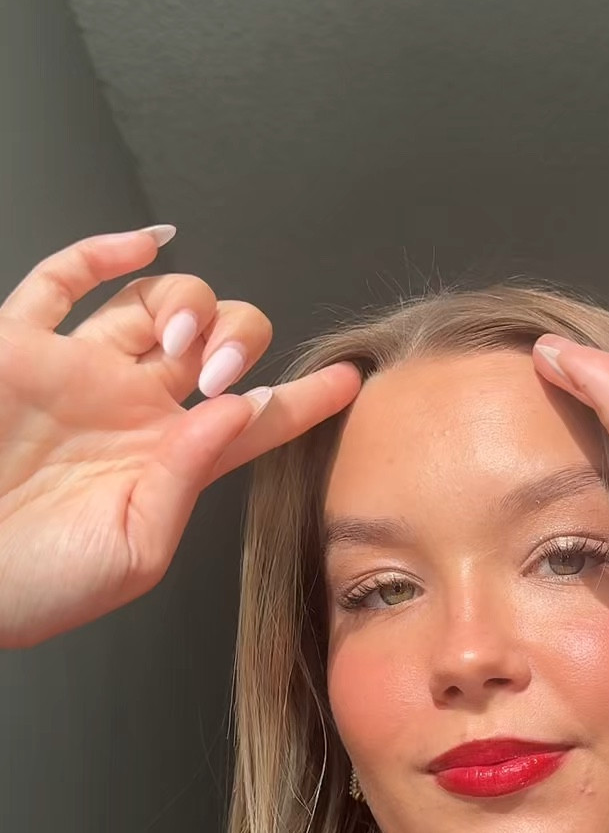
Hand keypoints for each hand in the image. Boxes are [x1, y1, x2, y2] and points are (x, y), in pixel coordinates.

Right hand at [0, 228, 359, 647]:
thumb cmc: (34, 587)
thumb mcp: (134, 552)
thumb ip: (189, 477)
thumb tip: (236, 411)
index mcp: (166, 463)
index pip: (253, 419)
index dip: (305, 398)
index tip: (350, 380)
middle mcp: (128, 410)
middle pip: (215, 342)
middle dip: (236, 340)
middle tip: (217, 376)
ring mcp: (77, 373)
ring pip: (156, 301)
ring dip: (187, 302)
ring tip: (178, 343)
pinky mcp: (18, 347)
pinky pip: (63, 279)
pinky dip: (107, 250)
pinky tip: (146, 246)